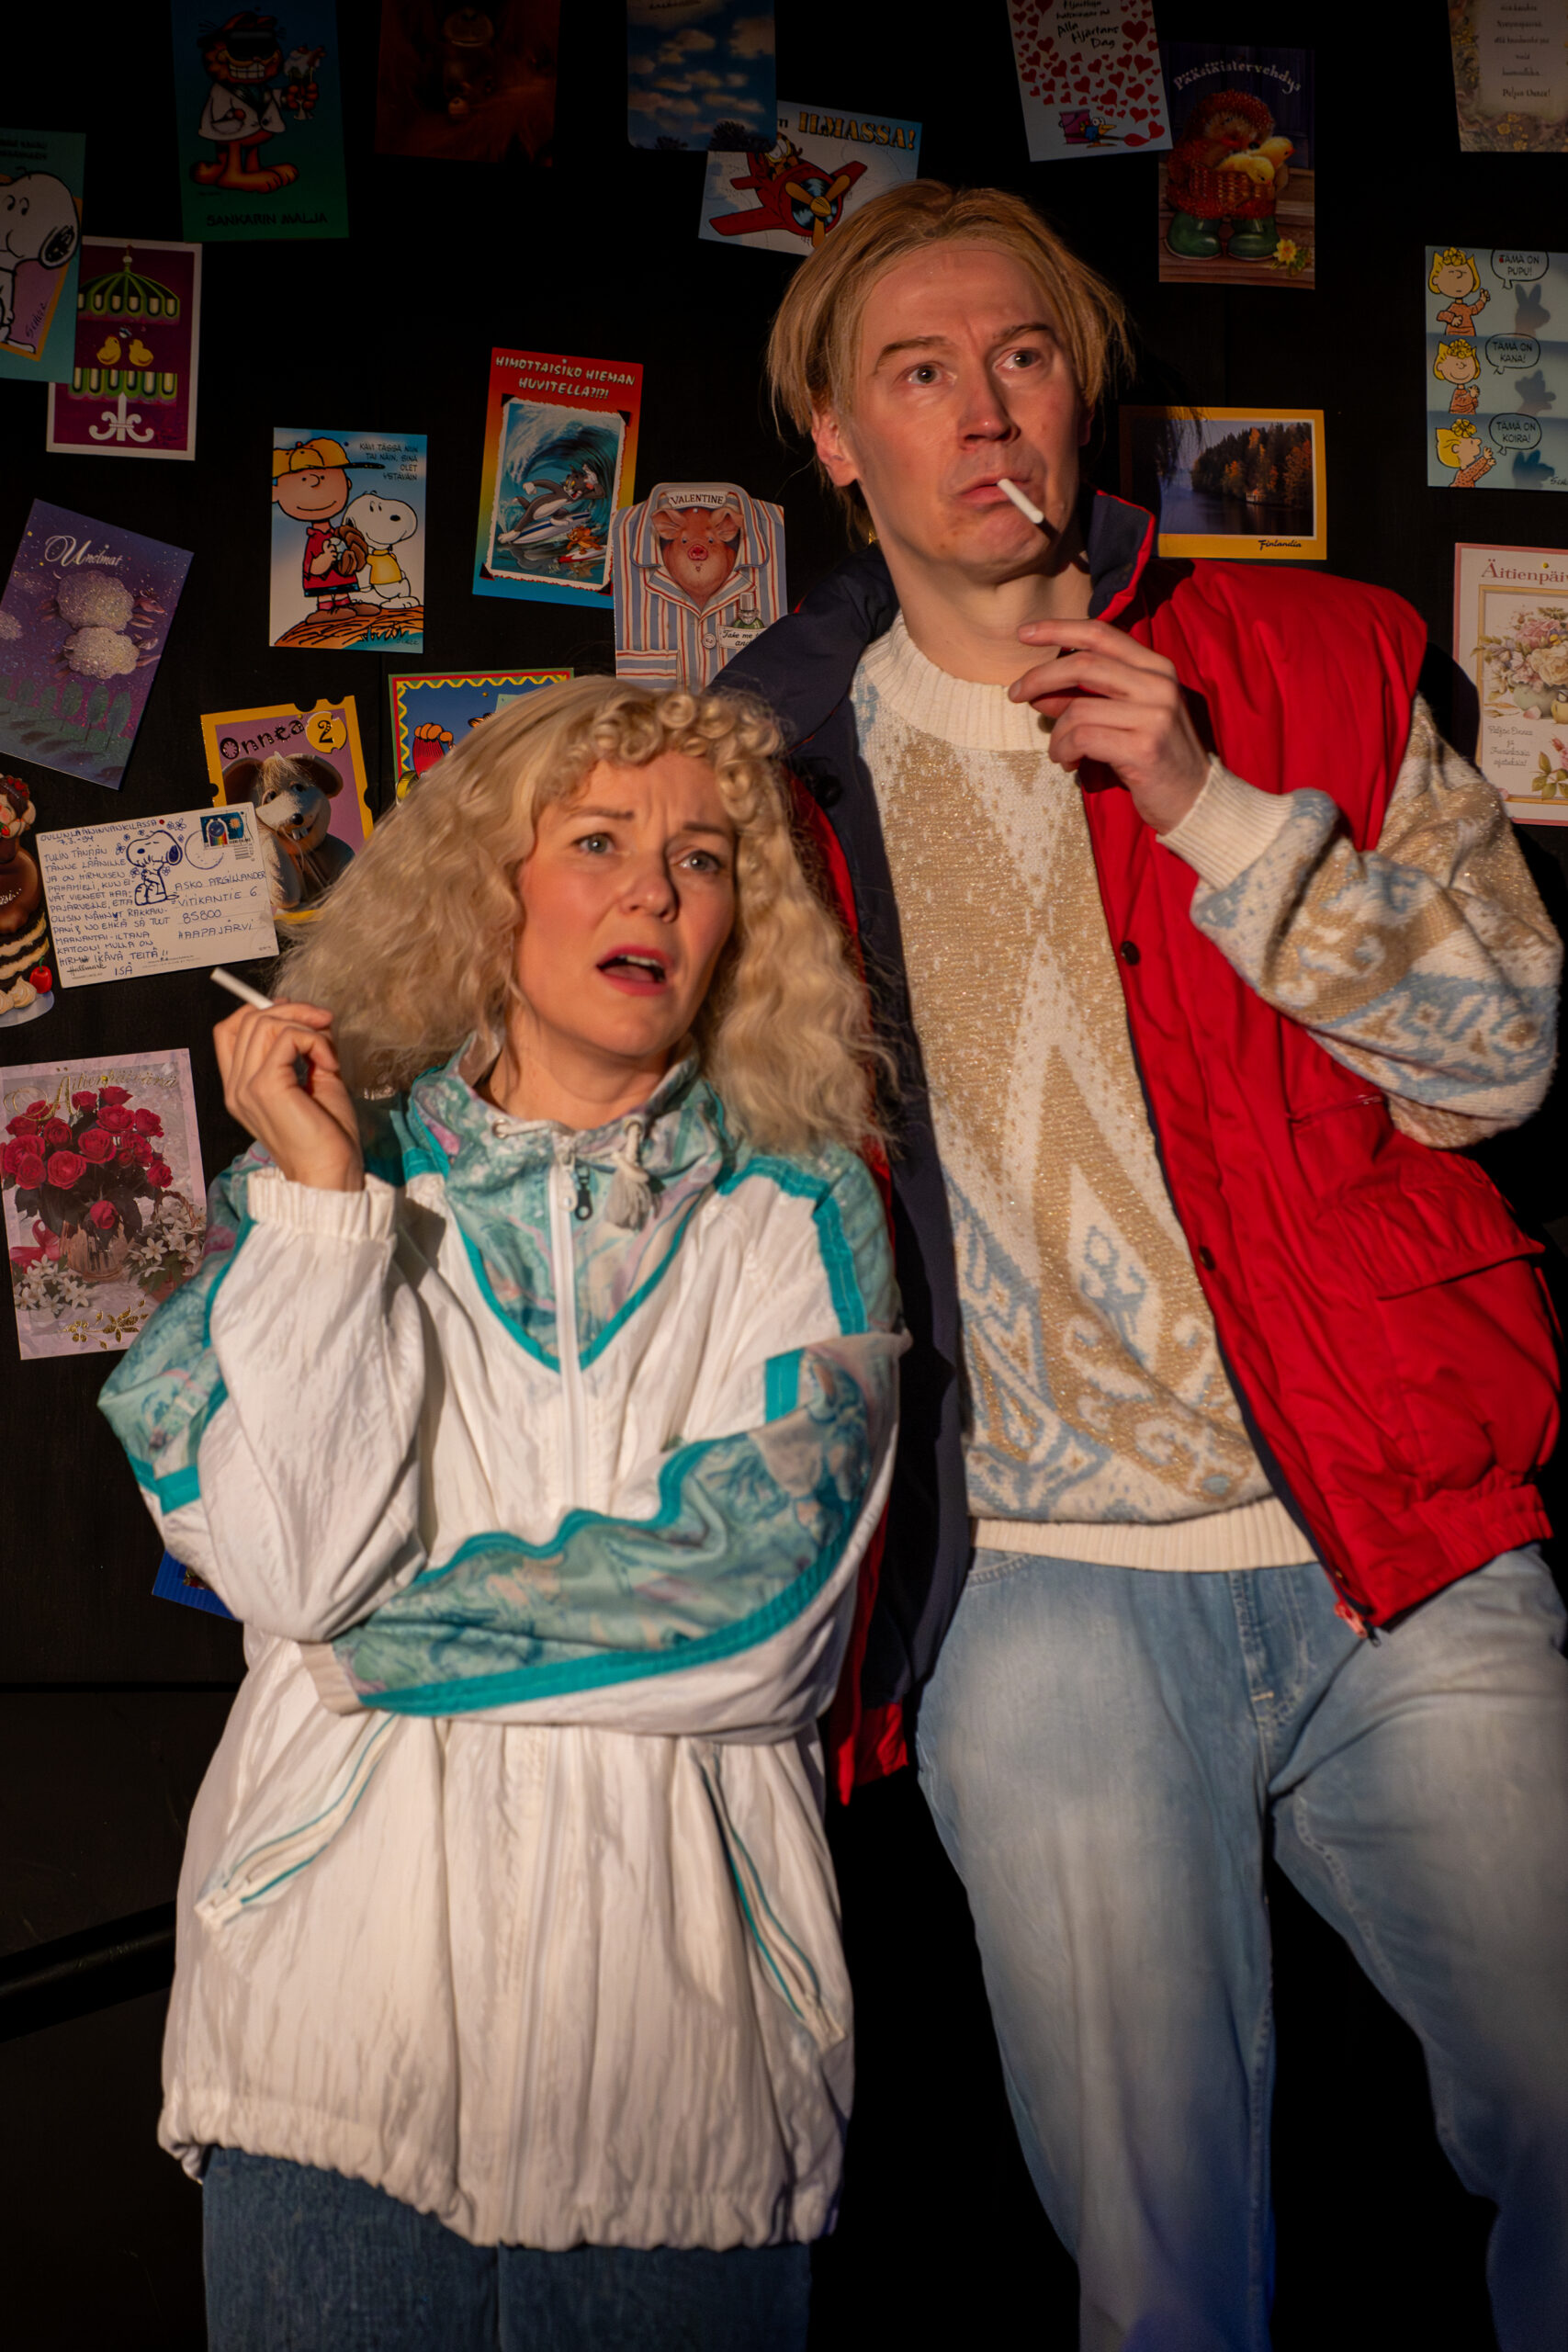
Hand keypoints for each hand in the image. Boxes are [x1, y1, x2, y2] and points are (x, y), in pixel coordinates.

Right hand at [214, 1001, 362, 1191]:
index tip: (301, 1017)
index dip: (261, 1010)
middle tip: (326, 1023)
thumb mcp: (314, 1082)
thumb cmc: (328, 1138)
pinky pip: (287, 1038)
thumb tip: (313, 1018)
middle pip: (248, 1020)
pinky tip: (330, 1064)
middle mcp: (236, 1087)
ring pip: (265, 1023)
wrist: (331, 1175)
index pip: (229, 1030)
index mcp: (241, 1088)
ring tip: (329, 1053)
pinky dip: (315, 1041)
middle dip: (293, 1010)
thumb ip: (304, 1051)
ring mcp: (246, 1087)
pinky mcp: (265, 1087)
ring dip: (306, 1026)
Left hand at [1010, 617, 1210, 833]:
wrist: (1194, 799)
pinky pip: (1083, 738)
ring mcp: (1155, 714)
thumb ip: (1084, 699)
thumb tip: (1036, 692)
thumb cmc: (1152, 757)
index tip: (1023, 633)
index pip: (1100, 634)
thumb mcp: (1121, 719)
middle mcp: (1159, 684)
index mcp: (1156, 667)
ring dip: (1057, 733)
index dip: (1058, 629)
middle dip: (1040, 677)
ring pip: (1078, 709)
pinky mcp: (1144, 747)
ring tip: (1059, 751)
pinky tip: (1068, 763)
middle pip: (1083, 664)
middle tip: (1015, 694)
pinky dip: (1064, 750)